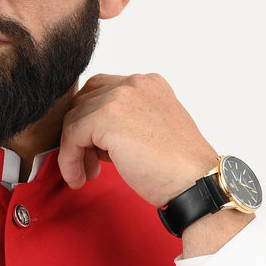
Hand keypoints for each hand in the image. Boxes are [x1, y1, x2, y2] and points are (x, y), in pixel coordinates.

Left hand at [58, 72, 216, 206]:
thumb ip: (125, 124)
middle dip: (80, 134)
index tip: (96, 153)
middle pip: (85, 101)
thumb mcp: (151, 132)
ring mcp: (121, 96)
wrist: (195, 182)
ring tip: (84, 175)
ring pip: (75, 118)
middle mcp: (135, 83)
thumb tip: (92, 136)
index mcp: (149, 84)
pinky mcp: (107, 117)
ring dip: (74, 150)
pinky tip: (79, 177)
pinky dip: (69, 158)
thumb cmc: (178, 168)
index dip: (92, 122)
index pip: (102, 91)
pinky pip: (71, 134)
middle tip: (89, 165)